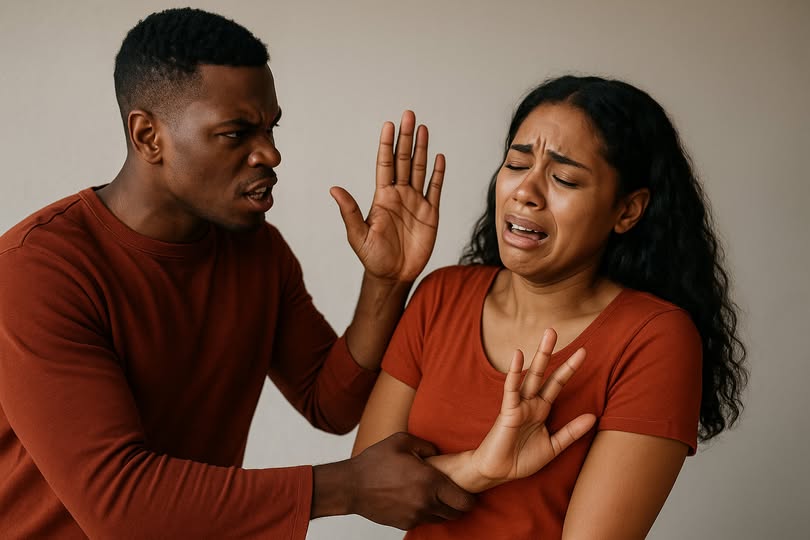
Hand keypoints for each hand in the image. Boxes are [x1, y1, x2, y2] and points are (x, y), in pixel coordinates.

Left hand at [330, 110, 442, 282]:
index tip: (389, 124)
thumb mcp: (357, 235)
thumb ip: (349, 211)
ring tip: (423, 128)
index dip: (386, 144)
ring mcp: (416, 202)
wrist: (393, 275)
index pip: (384, 164)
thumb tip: (334, 189)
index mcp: (381, 197)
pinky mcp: (430, 214)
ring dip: (422, 149)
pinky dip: (438, 174)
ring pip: (420, 170)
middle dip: (406, 138)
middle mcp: (399, 194)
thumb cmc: (372, 257)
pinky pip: (435, 189)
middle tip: (409, 115)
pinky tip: (439, 158)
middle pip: (404, 160)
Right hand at [348, 432, 474, 529]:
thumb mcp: (402, 441)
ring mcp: (415, 516)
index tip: (469, 493)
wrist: (351, 486)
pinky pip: (424, 520)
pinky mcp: (405, 523)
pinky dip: (425, 512)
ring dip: (442, 509)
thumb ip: (426, 445)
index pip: (464, 501)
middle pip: (456, 514)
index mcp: (430, 481)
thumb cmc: (374, 462)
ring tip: (434, 495)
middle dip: (459, 505)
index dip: (470, 499)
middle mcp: (426, 502)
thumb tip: (438, 454)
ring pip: (441, 519)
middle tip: (455, 494)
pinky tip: (417, 499)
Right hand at [469, 329, 595, 488]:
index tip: (584, 352)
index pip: (557, 384)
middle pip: (542, 372)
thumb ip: (571, 432)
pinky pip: (511, 389)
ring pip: (530, 375)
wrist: (498, 472)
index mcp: (541, 409)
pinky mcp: (507, 411)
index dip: (569, 368)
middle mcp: (530, 402)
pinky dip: (515, 373)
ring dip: (538, 355)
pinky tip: (518, 356)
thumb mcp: (553, 446)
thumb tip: (593, 416)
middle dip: (549, 352)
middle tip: (553, 330)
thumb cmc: (521, 459)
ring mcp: (518, 405)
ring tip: (546, 336)